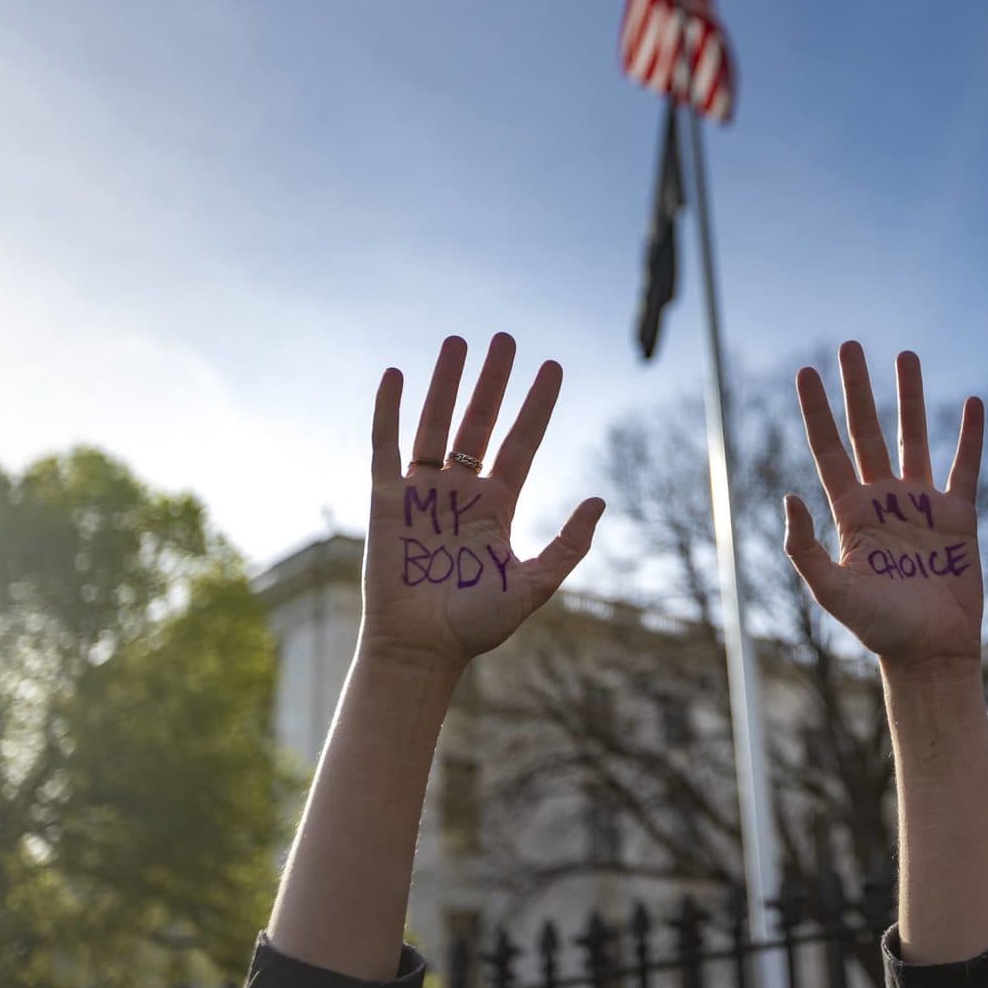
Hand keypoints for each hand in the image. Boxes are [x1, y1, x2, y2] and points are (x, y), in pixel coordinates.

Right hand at [362, 333, 605, 671]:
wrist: (422, 650)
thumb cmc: (476, 625)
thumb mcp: (535, 584)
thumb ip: (568, 544)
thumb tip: (600, 499)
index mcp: (498, 505)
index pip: (521, 442)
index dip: (536, 404)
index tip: (553, 366)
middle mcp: (462, 490)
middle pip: (480, 422)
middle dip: (493, 380)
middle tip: (505, 338)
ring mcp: (424, 491)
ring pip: (437, 423)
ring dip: (446, 382)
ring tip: (459, 341)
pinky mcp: (388, 500)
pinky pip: (387, 446)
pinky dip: (389, 411)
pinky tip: (396, 374)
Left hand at [784, 342, 984, 678]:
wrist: (930, 653)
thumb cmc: (879, 628)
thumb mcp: (832, 590)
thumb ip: (806, 548)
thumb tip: (789, 496)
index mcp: (850, 512)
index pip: (828, 448)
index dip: (817, 409)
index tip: (806, 371)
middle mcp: (884, 499)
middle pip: (867, 431)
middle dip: (858, 388)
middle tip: (850, 344)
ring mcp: (922, 505)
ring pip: (915, 437)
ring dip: (910, 397)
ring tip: (906, 354)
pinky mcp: (960, 516)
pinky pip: (966, 467)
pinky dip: (970, 435)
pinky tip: (972, 401)